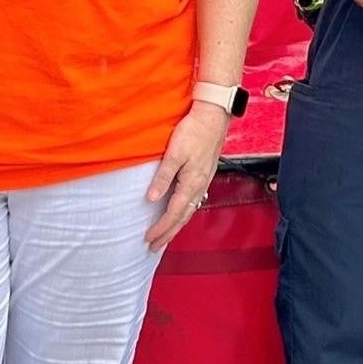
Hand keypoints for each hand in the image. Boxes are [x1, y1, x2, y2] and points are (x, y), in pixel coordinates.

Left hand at [145, 102, 228, 251]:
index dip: (161, 228)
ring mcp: (204, 182)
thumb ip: (162, 177)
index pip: (174, 213)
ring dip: (176, 225)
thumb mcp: (174, 154)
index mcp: (192, 183)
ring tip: (166, 234)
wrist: (213, 117)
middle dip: (168, 233)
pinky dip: (184, 212)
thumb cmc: (194, 131)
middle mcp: (200, 186)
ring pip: (189, 210)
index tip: (149, 239)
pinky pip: (193, 201)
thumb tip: (151, 198)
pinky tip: (180, 211)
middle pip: (183, 217)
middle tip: (154, 246)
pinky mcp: (204, 175)